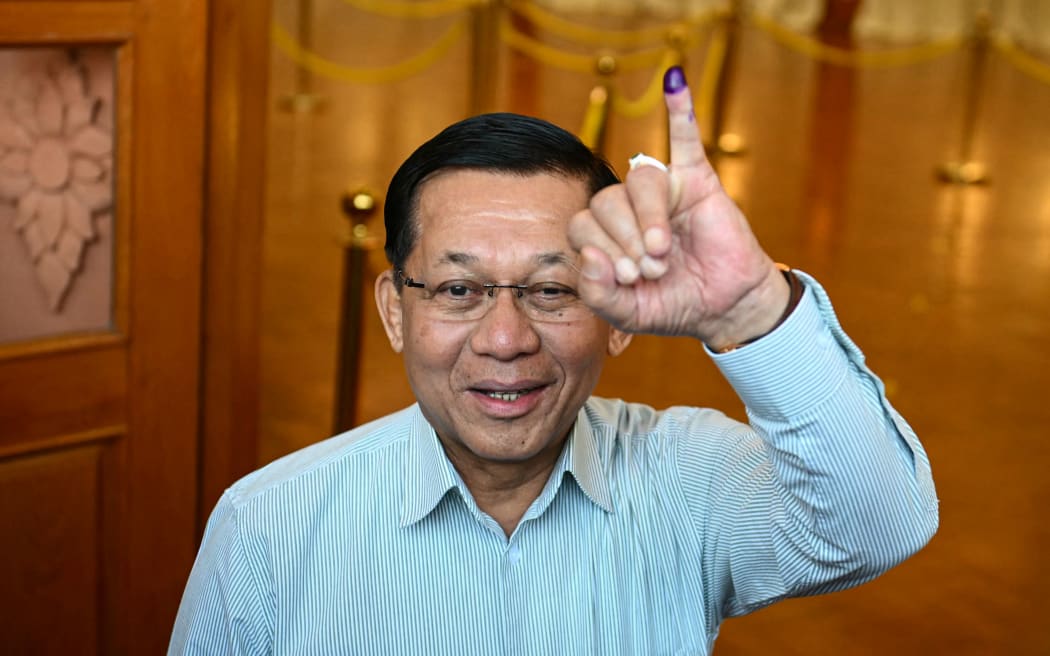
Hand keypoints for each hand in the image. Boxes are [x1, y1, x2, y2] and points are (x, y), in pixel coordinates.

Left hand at [567, 66, 788, 348]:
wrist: (724, 308)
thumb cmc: (673, 305)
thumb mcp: (626, 313)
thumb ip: (598, 293)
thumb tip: (590, 254)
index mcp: (604, 236)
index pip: (582, 226)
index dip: (599, 251)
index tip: (627, 279)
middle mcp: (627, 209)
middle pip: (605, 203)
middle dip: (624, 241)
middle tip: (650, 270)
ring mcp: (661, 192)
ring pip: (640, 183)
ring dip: (648, 219)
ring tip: (663, 251)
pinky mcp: (696, 181)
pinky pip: (685, 138)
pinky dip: (680, 108)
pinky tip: (674, 79)